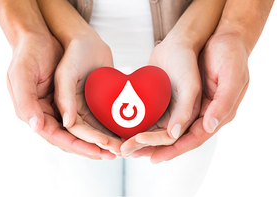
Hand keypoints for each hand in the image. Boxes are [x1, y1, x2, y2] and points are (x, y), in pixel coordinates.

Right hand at [7, 33, 114, 159]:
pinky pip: (91, 117)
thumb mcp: (32, 73)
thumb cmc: (32, 52)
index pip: (58, 137)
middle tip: (114, 154)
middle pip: (74, 138)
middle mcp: (52, 113)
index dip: (78, 145)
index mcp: (37, 112)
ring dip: (101, 140)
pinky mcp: (79, 100)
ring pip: (85, 130)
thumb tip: (47, 126)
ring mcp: (67, 107)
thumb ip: (38, 100)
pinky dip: (103, 126)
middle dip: (94, 147)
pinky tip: (117, 131)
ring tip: (119, 147)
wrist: (53, 35)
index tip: (97, 151)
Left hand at [134, 33, 248, 162]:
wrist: (215, 34)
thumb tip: (205, 128)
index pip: (192, 139)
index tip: (154, 158)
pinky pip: (160, 113)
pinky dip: (147, 121)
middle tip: (131, 154)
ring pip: (165, 128)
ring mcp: (186, 105)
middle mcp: (199, 114)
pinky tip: (131, 125)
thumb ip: (220, 104)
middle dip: (153, 147)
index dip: (173, 150)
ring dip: (147, 137)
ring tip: (127, 145)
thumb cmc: (229, 54)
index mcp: (215, 114)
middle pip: (175, 137)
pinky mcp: (175, 96)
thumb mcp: (230, 77)